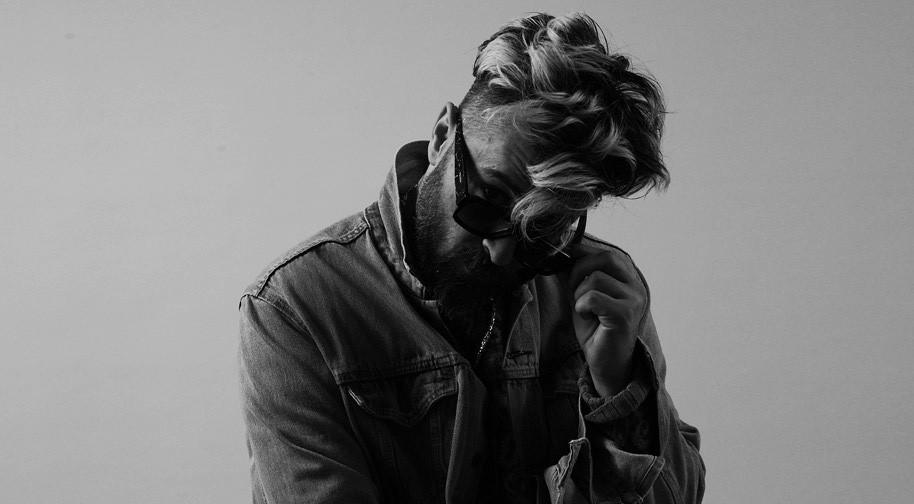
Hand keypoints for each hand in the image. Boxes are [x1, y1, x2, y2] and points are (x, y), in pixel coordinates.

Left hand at [566, 243, 646, 396]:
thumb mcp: (582, 296)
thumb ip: (576, 276)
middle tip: (573, 289)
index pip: (607, 253)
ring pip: (596, 278)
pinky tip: (588, 318)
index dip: (584, 252)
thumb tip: (560, 254)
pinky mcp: (625, 314)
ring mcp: (633, 300)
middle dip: (580, 269)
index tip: (565, 256)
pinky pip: (594, 297)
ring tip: (584, 310)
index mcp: (628, 280)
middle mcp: (636, 286)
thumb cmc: (595, 329)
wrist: (606, 362)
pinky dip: (582, 306)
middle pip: (606, 258)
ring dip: (579, 294)